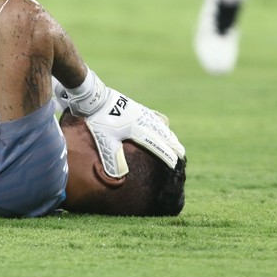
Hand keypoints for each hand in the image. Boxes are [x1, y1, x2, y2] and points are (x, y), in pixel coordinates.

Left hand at [62, 69, 184, 178]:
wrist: (95, 99)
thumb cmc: (99, 120)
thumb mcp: (105, 141)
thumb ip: (113, 159)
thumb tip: (119, 177)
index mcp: (138, 129)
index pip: (157, 144)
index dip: (167, 154)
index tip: (175, 163)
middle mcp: (143, 120)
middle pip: (164, 134)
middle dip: (173, 144)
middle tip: (181, 154)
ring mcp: (141, 112)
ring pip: (161, 125)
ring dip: (169, 134)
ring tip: (175, 142)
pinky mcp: (137, 108)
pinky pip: (155, 116)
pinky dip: (161, 124)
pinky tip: (162, 125)